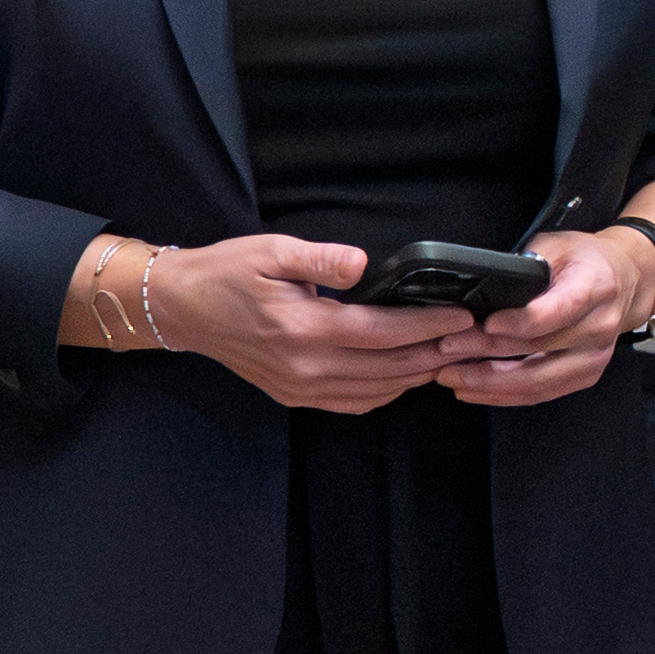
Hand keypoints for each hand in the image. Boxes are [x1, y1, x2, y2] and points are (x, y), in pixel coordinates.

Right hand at [142, 237, 467, 413]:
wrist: (182, 308)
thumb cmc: (227, 273)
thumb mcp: (272, 251)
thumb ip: (321, 260)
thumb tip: (361, 263)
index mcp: (303, 329)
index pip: (383, 333)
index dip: (428, 326)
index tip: (463, 317)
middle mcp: (305, 367)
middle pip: (389, 368)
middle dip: (436, 353)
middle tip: (472, 339)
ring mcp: (300, 387)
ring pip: (376, 391)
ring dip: (416, 375)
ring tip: (449, 354)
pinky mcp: (294, 395)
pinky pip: (354, 402)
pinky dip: (387, 391)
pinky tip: (406, 373)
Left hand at [429, 228, 654, 405]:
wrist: (629, 281)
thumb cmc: (587, 261)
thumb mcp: (557, 244)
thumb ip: (526, 264)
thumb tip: (482, 285)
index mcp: (594, 287)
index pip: (554, 312)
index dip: (517, 323)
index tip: (483, 324)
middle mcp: (599, 326)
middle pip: (536, 349)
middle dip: (484, 352)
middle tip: (446, 350)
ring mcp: (595, 356)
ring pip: (537, 380)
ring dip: (489, 382)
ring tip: (451, 376)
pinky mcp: (586, 375)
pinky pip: (542, 393)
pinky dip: (505, 395)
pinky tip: (475, 390)